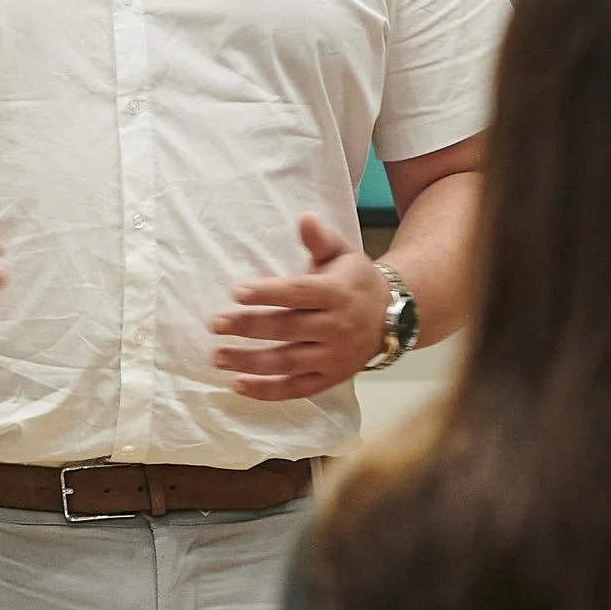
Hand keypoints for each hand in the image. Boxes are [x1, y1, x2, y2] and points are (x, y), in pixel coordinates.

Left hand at [210, 213, 387, 402]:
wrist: (394, 318)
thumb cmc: (356, 281)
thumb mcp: (344, 253)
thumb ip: (320, 239)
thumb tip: (305, 218)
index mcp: (336, 293)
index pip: (297, 294)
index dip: (266, 293)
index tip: (236, 292)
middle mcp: (336, 327)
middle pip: (286, 329)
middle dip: (248, 326)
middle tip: (216, 323)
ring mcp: (333, 357)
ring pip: (287, 362)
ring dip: (250, 362)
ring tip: (218, 356)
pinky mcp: (330, 379)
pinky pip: (297, 389)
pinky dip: (268, 390)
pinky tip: (239, 385)